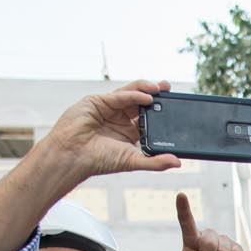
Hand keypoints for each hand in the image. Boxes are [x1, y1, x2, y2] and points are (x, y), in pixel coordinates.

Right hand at [40, 80, 180, 180]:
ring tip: (160, 88)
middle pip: (141, 103)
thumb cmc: (99, 161)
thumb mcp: (133, 161)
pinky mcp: (98, 101)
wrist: (73, 155)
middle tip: (170, 90)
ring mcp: (109, 108)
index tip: (176, 108)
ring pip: (131, 94)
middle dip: (156, 96)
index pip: (149, 118)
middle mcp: (120, 119)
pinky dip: (133, 95)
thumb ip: (155, 162)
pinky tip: (147, 97)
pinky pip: (119, 96)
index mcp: (129, 132)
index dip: (162, 113)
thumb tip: (178, 163)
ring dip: (146, 89)